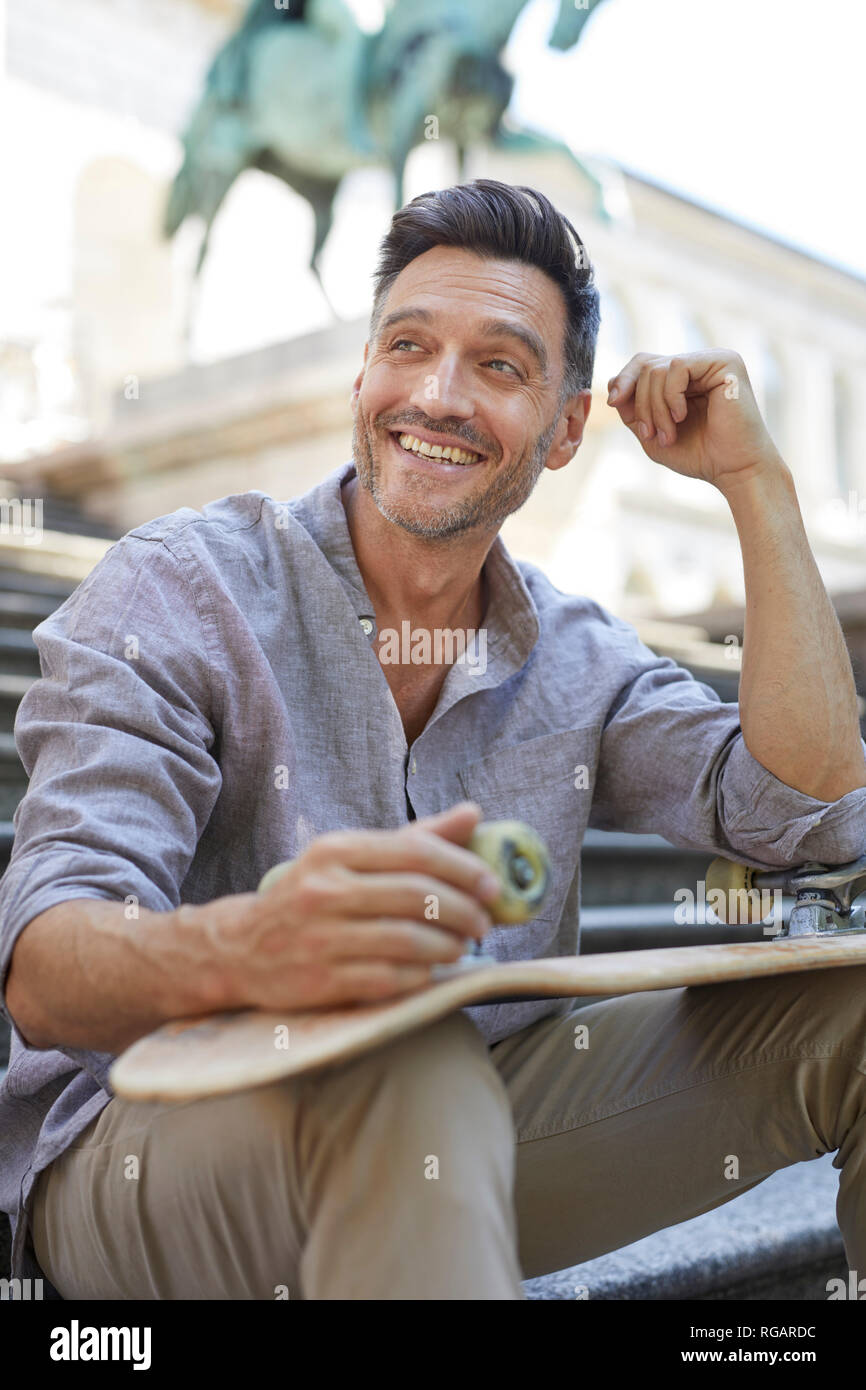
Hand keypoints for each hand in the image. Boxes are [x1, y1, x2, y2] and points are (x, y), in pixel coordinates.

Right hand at [210, 803, 498, 1010]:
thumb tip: (474, 814)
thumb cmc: (314, 897)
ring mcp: (320, 938)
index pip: (415, 852)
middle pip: (417, 897)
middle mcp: (325, 890)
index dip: (464, 869)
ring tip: (462, 946)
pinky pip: (389, 979)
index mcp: (336, 851)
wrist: (241, 947)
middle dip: (464, 911)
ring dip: (449, 946)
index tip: (492, 886)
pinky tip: (430, 971)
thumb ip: (416, 839)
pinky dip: (421, 976)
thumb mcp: (353, 858)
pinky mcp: (321, 981)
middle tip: (484, 922)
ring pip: (408, 940)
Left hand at [606, 350, 783, 489]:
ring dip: (654, 407)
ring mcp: (712, 360)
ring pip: (658, 368)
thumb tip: (611, 382)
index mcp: (683, 378)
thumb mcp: (652, 432)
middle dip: (639, 402)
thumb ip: (632, 409)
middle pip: (647, 365)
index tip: (612, 404)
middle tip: (649, 433)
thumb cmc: (699, 455)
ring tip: (667, 435)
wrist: (733, 470)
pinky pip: (678, 368)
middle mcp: (698, 364)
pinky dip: (670, 397)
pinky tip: (681, 417)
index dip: (623, 380)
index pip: (644, 363)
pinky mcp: (725, 362)